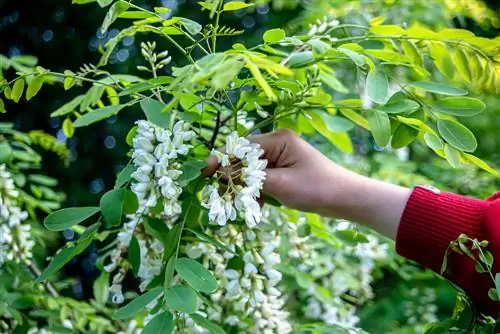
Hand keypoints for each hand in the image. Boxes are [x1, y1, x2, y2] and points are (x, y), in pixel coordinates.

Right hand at [205, 129, 411, 238]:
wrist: (346, 199)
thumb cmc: (316, 189)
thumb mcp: (280, 184)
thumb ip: (250, 178)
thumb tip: (223, 174)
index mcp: (278, 140)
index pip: (241, 147)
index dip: (222, 159)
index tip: (204, 172)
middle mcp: (278, 143)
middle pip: (244, 158)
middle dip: (233, 176)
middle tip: (220, 194)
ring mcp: (282, 156)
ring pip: (252, 170)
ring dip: (245, 187)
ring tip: (241, 204)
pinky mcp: (285, 169)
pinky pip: (263, 177)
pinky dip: (257, 191)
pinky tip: (257, 206)